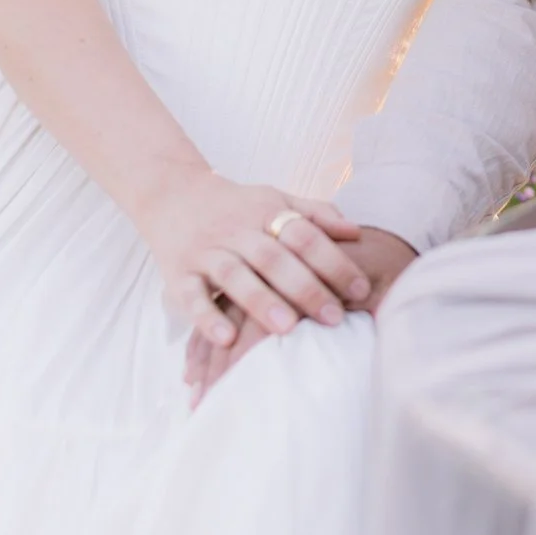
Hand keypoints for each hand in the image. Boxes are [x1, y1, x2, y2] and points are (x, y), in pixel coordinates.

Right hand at [142, 171, 372, 349]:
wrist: (173, 194)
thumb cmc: (237, 206)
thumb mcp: (276, 199)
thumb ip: (315, 214)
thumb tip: (356, 231)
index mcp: (266, 212)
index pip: (304, 235)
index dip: (334, 260)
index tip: (361, 289)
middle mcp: (237, 231)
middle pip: (273, 257)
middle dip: (305, 287)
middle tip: (334, 317)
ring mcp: (206, 252)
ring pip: (234, 276)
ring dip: (261, 302)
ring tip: (288, 329)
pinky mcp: (178, 274)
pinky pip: (191, 296)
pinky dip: (207, 318)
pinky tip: (226, 339)